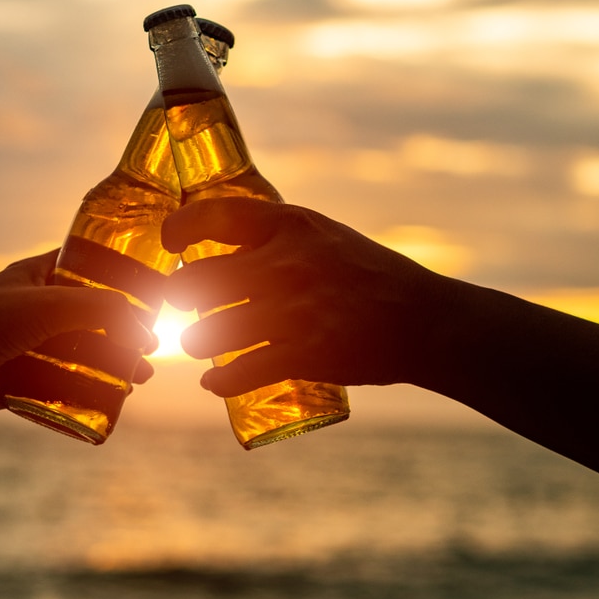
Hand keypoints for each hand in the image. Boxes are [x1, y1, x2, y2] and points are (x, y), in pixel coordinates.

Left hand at [0, 250, 156, 415]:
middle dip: (124, 332)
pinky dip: (87, 392)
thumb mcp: (48, 304)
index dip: (119, 278)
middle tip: (151, 346)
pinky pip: (63, 386)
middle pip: (92, 317)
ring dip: (111, 365)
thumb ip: (99, 309)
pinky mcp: (23, 380)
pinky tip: (111, 400)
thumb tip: (143, 331)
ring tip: (140, 378)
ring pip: (81, 353)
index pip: (87, 267)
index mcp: (38, 277)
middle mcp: (36, 309)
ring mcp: (29, 345)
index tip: (151, 293)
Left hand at [162, 198, 450, 395]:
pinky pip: (236, 374)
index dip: (178, 228)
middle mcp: (284, 264)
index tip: (171, 243)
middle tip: (184, 305)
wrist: (427, 322)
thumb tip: (218, 242)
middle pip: (195, 282)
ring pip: (205, 333)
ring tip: (199, 344)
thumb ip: (275, 236)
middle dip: (178, 297)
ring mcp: (291, 312)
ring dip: (193, 343)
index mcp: (290, 225)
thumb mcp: (324, 235)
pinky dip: (218, 382)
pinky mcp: (301, 356)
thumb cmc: (371, 275)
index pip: (212, 215)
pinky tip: (215, 382)